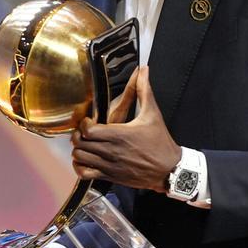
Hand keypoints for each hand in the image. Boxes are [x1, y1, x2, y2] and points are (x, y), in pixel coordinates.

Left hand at [70, 66, 180, 191]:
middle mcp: (112, 151)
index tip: (89, 121)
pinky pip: (85, 174)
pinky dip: (80, 167)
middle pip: (80, 143)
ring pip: (80, 157)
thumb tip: (144, 71)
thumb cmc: (160, 143)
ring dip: (79, 150)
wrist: (169, 169)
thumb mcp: (153, 114)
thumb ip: (144, 90)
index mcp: (119, 134)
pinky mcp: (111, 176)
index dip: (84, 124)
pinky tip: (86, 161)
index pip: (88, 130)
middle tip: (85, 132)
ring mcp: (110, 165)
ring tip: (85, 145)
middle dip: (79, 135)